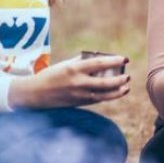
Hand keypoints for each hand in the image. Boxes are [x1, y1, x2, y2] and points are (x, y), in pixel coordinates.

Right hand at [9, 55, 129, 108]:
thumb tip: (100, 58)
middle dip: (119, 79)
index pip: (99, 64)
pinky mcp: (78, 104)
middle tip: (127, 76)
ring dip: (117, 92)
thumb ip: (82, 61)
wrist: (36, 94)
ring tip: (126, 87)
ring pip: (103, 95)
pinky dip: (107, 97)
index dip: (114, 61)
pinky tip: (115, 93)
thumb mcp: (66, 64)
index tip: (125, 59)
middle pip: (104, 82)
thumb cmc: (52, 75)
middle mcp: (78, 82)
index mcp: (74, 69)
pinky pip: (96, 100)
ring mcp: (78, 95)